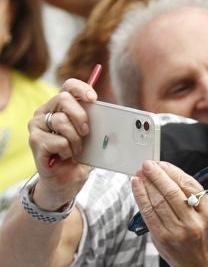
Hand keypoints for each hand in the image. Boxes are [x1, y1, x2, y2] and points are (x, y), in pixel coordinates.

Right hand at [28, 80, 95, 205]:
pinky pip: (59, 141)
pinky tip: (64, 156)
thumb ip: (97, 123)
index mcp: (59, 107)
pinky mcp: (34, 141)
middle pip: (63, 99)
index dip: (81, 88)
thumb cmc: (79, 155)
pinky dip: (68, 151)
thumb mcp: (92, 137)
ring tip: (75, 149)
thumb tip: (114, 119)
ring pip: (61, 121)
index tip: (94, 98)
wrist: (66, 180)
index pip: (68, 86)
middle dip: (80, 115)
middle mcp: (44, 112)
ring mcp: (36, 126)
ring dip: (76, 140)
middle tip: (87, 132)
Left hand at [130, 161, 207, 266]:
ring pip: (158, 201)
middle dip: (157, 175)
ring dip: (147, 184)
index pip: (189, 185)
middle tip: (147, 164)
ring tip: (140, 173)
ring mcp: (177, 231)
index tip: (162, 164)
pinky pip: (148, 213)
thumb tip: (169, 174)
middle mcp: (194, 222)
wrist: (199, 264)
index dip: (173, 172)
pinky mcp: (162, 237)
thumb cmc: (202, 235)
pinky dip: (141, 197)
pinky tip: (137, 186)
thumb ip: (194, 196)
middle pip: (172, 192)